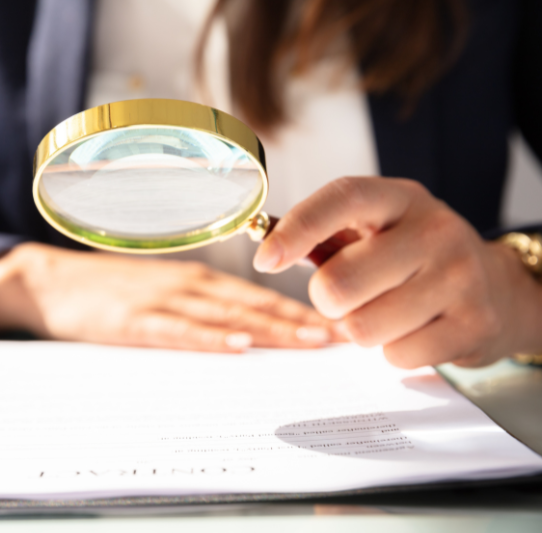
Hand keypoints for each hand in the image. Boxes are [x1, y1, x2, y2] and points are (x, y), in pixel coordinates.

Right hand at [0, 242, 341, 352]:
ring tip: (309, 343)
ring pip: (225, 315)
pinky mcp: (134, 320)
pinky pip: (179, 330)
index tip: (333, 326)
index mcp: (195, 279)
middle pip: (252, 304)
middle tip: (338, 338)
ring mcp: (161, 300)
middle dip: (298, 322)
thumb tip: (243, 330)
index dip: (297, 310)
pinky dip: (210, 337)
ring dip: (270, 328)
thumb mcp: (158, 290)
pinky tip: (237, 345)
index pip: (257, 295)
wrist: (52, 282)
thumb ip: (197, 305)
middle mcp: (187, 284)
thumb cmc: (109, 290)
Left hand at [253, 177, 541, 367]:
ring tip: (386, 311)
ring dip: (361, 328)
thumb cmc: (411, 257)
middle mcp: (434, 230)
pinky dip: (393, 351)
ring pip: (363, 327)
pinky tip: (415, 329)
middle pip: (340, 282)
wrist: (496, 288)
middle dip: (327, 300)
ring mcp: (460, 277)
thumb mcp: (376, 229)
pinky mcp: (474, 324)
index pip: (343, 198)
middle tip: (347, 296)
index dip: (297, 229)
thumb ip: (324, 235)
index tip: (265, 260)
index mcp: (400, 198)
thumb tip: (266, 249)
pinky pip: (396, 356)